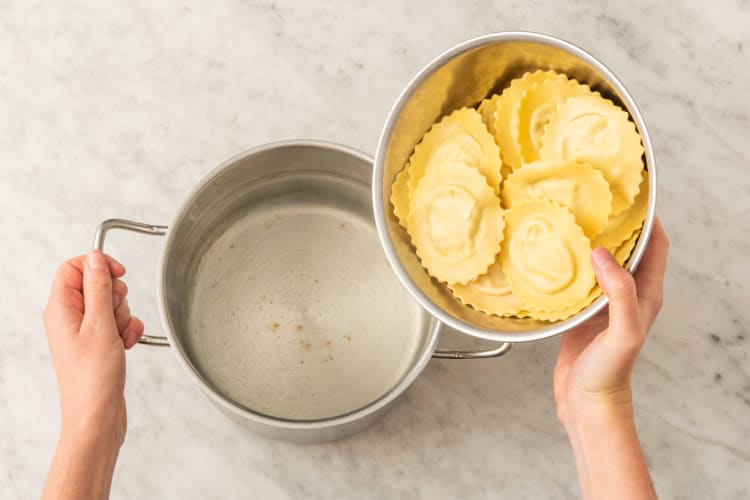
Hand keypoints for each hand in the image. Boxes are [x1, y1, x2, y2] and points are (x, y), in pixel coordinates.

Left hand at [43, 250, 143, 445]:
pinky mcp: (97, 344)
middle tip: (115, 314)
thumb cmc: (92, 379)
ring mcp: (83, 332)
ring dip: (124, 316)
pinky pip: (117, 324)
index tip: (119, 273)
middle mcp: (68, 318)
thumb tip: (95, 259)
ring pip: (110, 305)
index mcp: (60, 309)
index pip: (74, 268)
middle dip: (116, 296)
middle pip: (96, 285)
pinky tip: (128, 343)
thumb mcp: (99, 325)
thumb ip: (98, 288)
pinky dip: (127, 330)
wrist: (96, 416)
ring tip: (120, 336)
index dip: (98, 265)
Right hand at [554, 218, 668, 425]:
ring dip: (588, 242)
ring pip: (599, 262)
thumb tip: (601, 254)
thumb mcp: (623, 331)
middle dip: (615, 224)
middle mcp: (626, 294)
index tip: (629, 197)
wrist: (586, 403)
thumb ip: (619, 292)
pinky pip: (577, 279)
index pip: (655, 245)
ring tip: (570, 222)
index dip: (648, 219)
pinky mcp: (580, 312)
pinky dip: (568, 264)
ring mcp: (602, 303)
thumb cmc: (610, 373)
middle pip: (626, 248)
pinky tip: (551, 256)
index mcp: (646, 294)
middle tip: (593, 203)